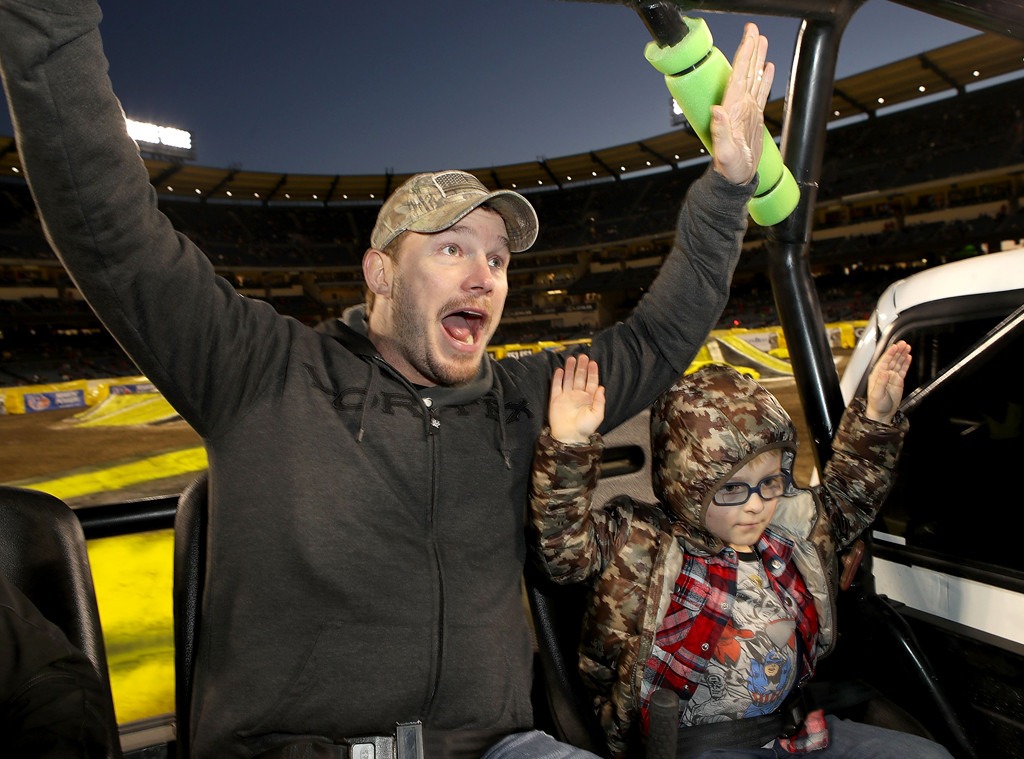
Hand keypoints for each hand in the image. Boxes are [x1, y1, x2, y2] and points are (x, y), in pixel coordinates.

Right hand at [548, 354, 605, 443]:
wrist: (569, 437)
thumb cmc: (585, 428)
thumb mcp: (597, 415)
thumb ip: (600, 401)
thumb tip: (601, 387)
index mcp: (588, 398)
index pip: (591, 382)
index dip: (592, 372)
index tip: (593, 363)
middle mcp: (577, 395)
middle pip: (579, 377)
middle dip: (581, 367)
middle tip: (582, 356)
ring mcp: (566, 397)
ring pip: (568, 379)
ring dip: (570, 369)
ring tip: (571, 359)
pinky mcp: (556, 400)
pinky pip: (556, 386)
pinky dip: (558, 378)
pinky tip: (560, 370)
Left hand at [711, 22, 774, 184]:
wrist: (735, 179)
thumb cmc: (728, 168)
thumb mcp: (724, 152)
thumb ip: (720, 131)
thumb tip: (717, 110)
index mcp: (731, 110)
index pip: (738, 76)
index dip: (743, 55)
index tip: (748, 37)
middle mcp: (738, 106)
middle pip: (745, 71)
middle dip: (750, 49)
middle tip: (754, 29)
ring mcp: (746, 110)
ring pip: (753, 78)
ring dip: (757, 59)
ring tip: (761, 40)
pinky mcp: (753, 117)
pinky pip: (761, 92)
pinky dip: (765, 78)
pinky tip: (769, 67)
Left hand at [866, 340, 911, 422]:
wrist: (882, 413)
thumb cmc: (876, 405)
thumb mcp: (877, 394)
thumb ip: (881, 382)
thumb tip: (884, 372)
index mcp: (877, 375)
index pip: (884, 361)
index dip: (889, 353)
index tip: (895, 347)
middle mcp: (884, 374)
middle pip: (892, 359)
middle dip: (897, 351)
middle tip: (903, 343)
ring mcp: (891, 376)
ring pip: (898, 362)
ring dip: (902, 354)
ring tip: (907, 347)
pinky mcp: (898, 380)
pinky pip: (902, 369)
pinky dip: (905, 363)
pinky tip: (908, 357)